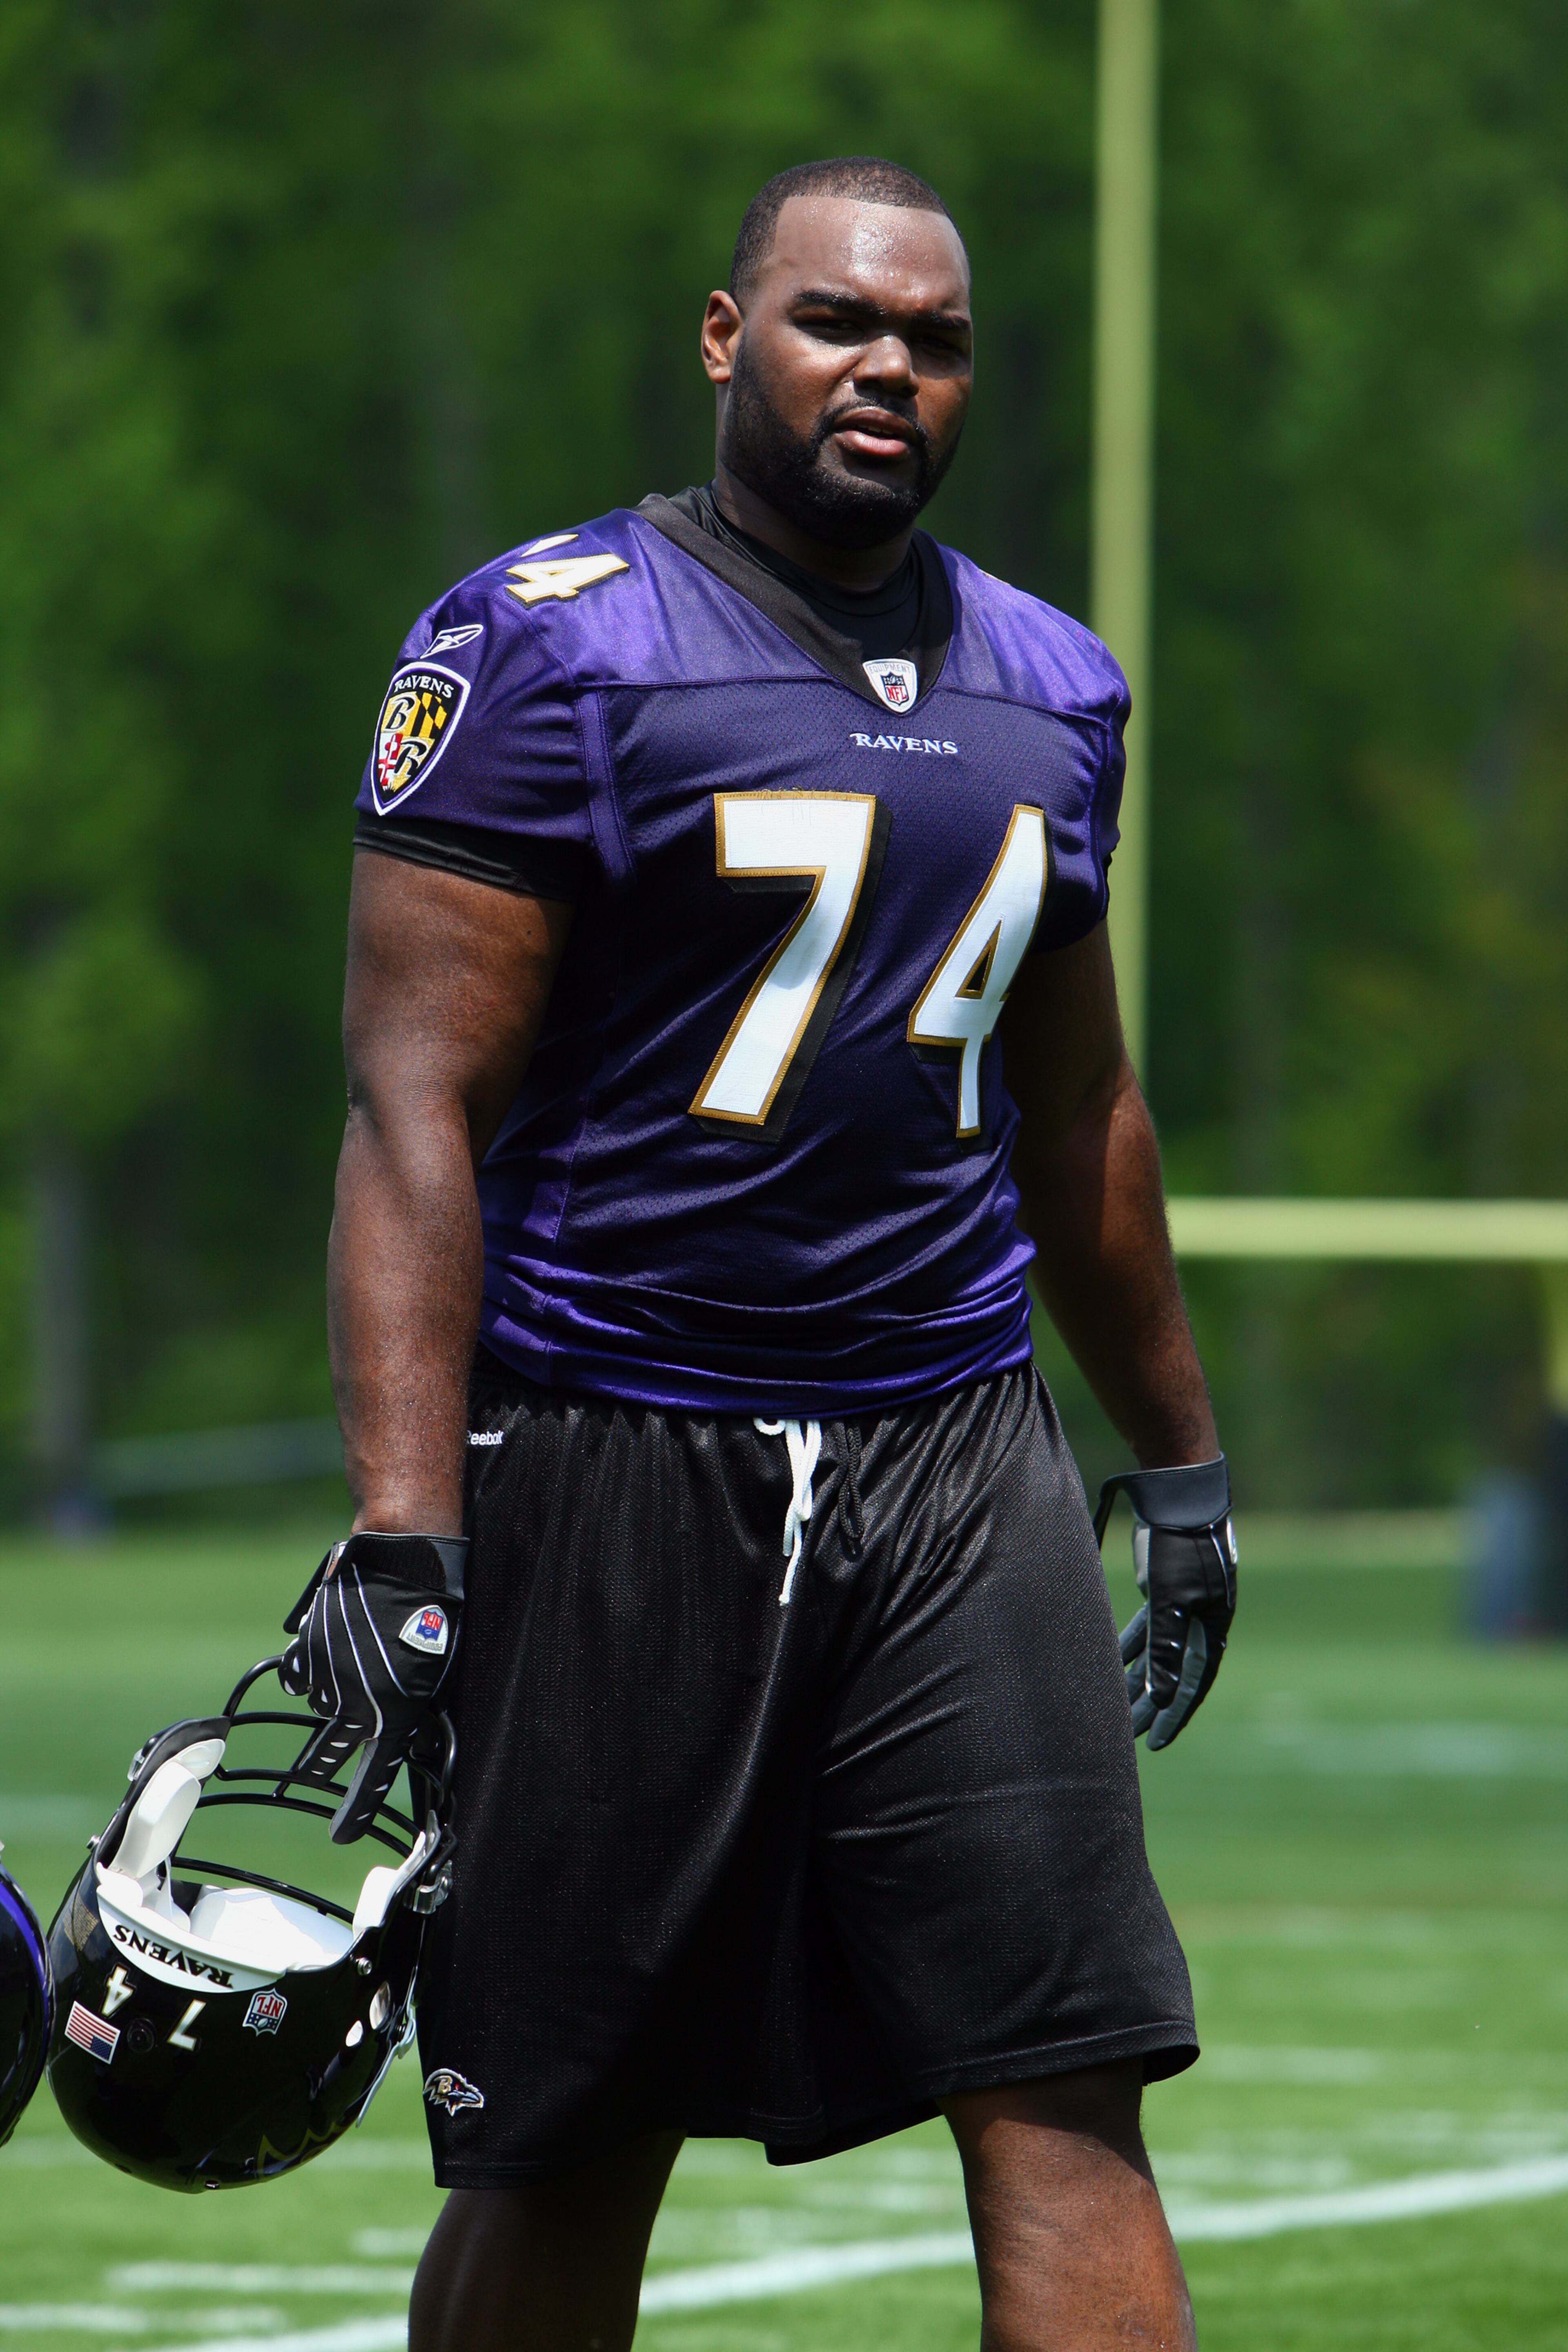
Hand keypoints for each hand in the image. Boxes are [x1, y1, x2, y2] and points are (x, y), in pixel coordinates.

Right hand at [279, 1531, 466, 1840]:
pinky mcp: (309, 1650)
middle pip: (332, 1749)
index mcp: (396, 1713)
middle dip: (324, 1763)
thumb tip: (400, 1735)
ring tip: (356, 1662)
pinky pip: (300, 1678)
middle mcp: (358, 1703)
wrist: (403, 1561)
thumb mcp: (432, 1671)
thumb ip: (409, 1708)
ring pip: (322, 1705)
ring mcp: (329, 1677)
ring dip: (333, 1695)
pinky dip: (310, 1670)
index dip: (358, 1809)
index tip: (341, 1837)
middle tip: (315, 1774)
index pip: (375, 1775)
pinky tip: (327, 1652)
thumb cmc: (431, 1612)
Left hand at [1094, 1459, 1235, 1751]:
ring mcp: (1182, 1604)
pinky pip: (1148, 1627)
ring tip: (1117, 1704)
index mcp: (1211, 1628)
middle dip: (1153, 1704)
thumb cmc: (1180, 1546)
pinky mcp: (1164, 1588)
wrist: (1179, 1496)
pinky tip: (1114, 1658)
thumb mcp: (1170, 1600)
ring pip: (1158, 1651)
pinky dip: (1133, 1645)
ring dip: (1140, 1676)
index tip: (1155, 1743)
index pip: (1192, 1685)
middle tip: (1131, 1734)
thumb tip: (1161, 1697)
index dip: (1173, 1716)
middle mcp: (1199, 1620)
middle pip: (1175, 1673)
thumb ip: (1165, 1648)